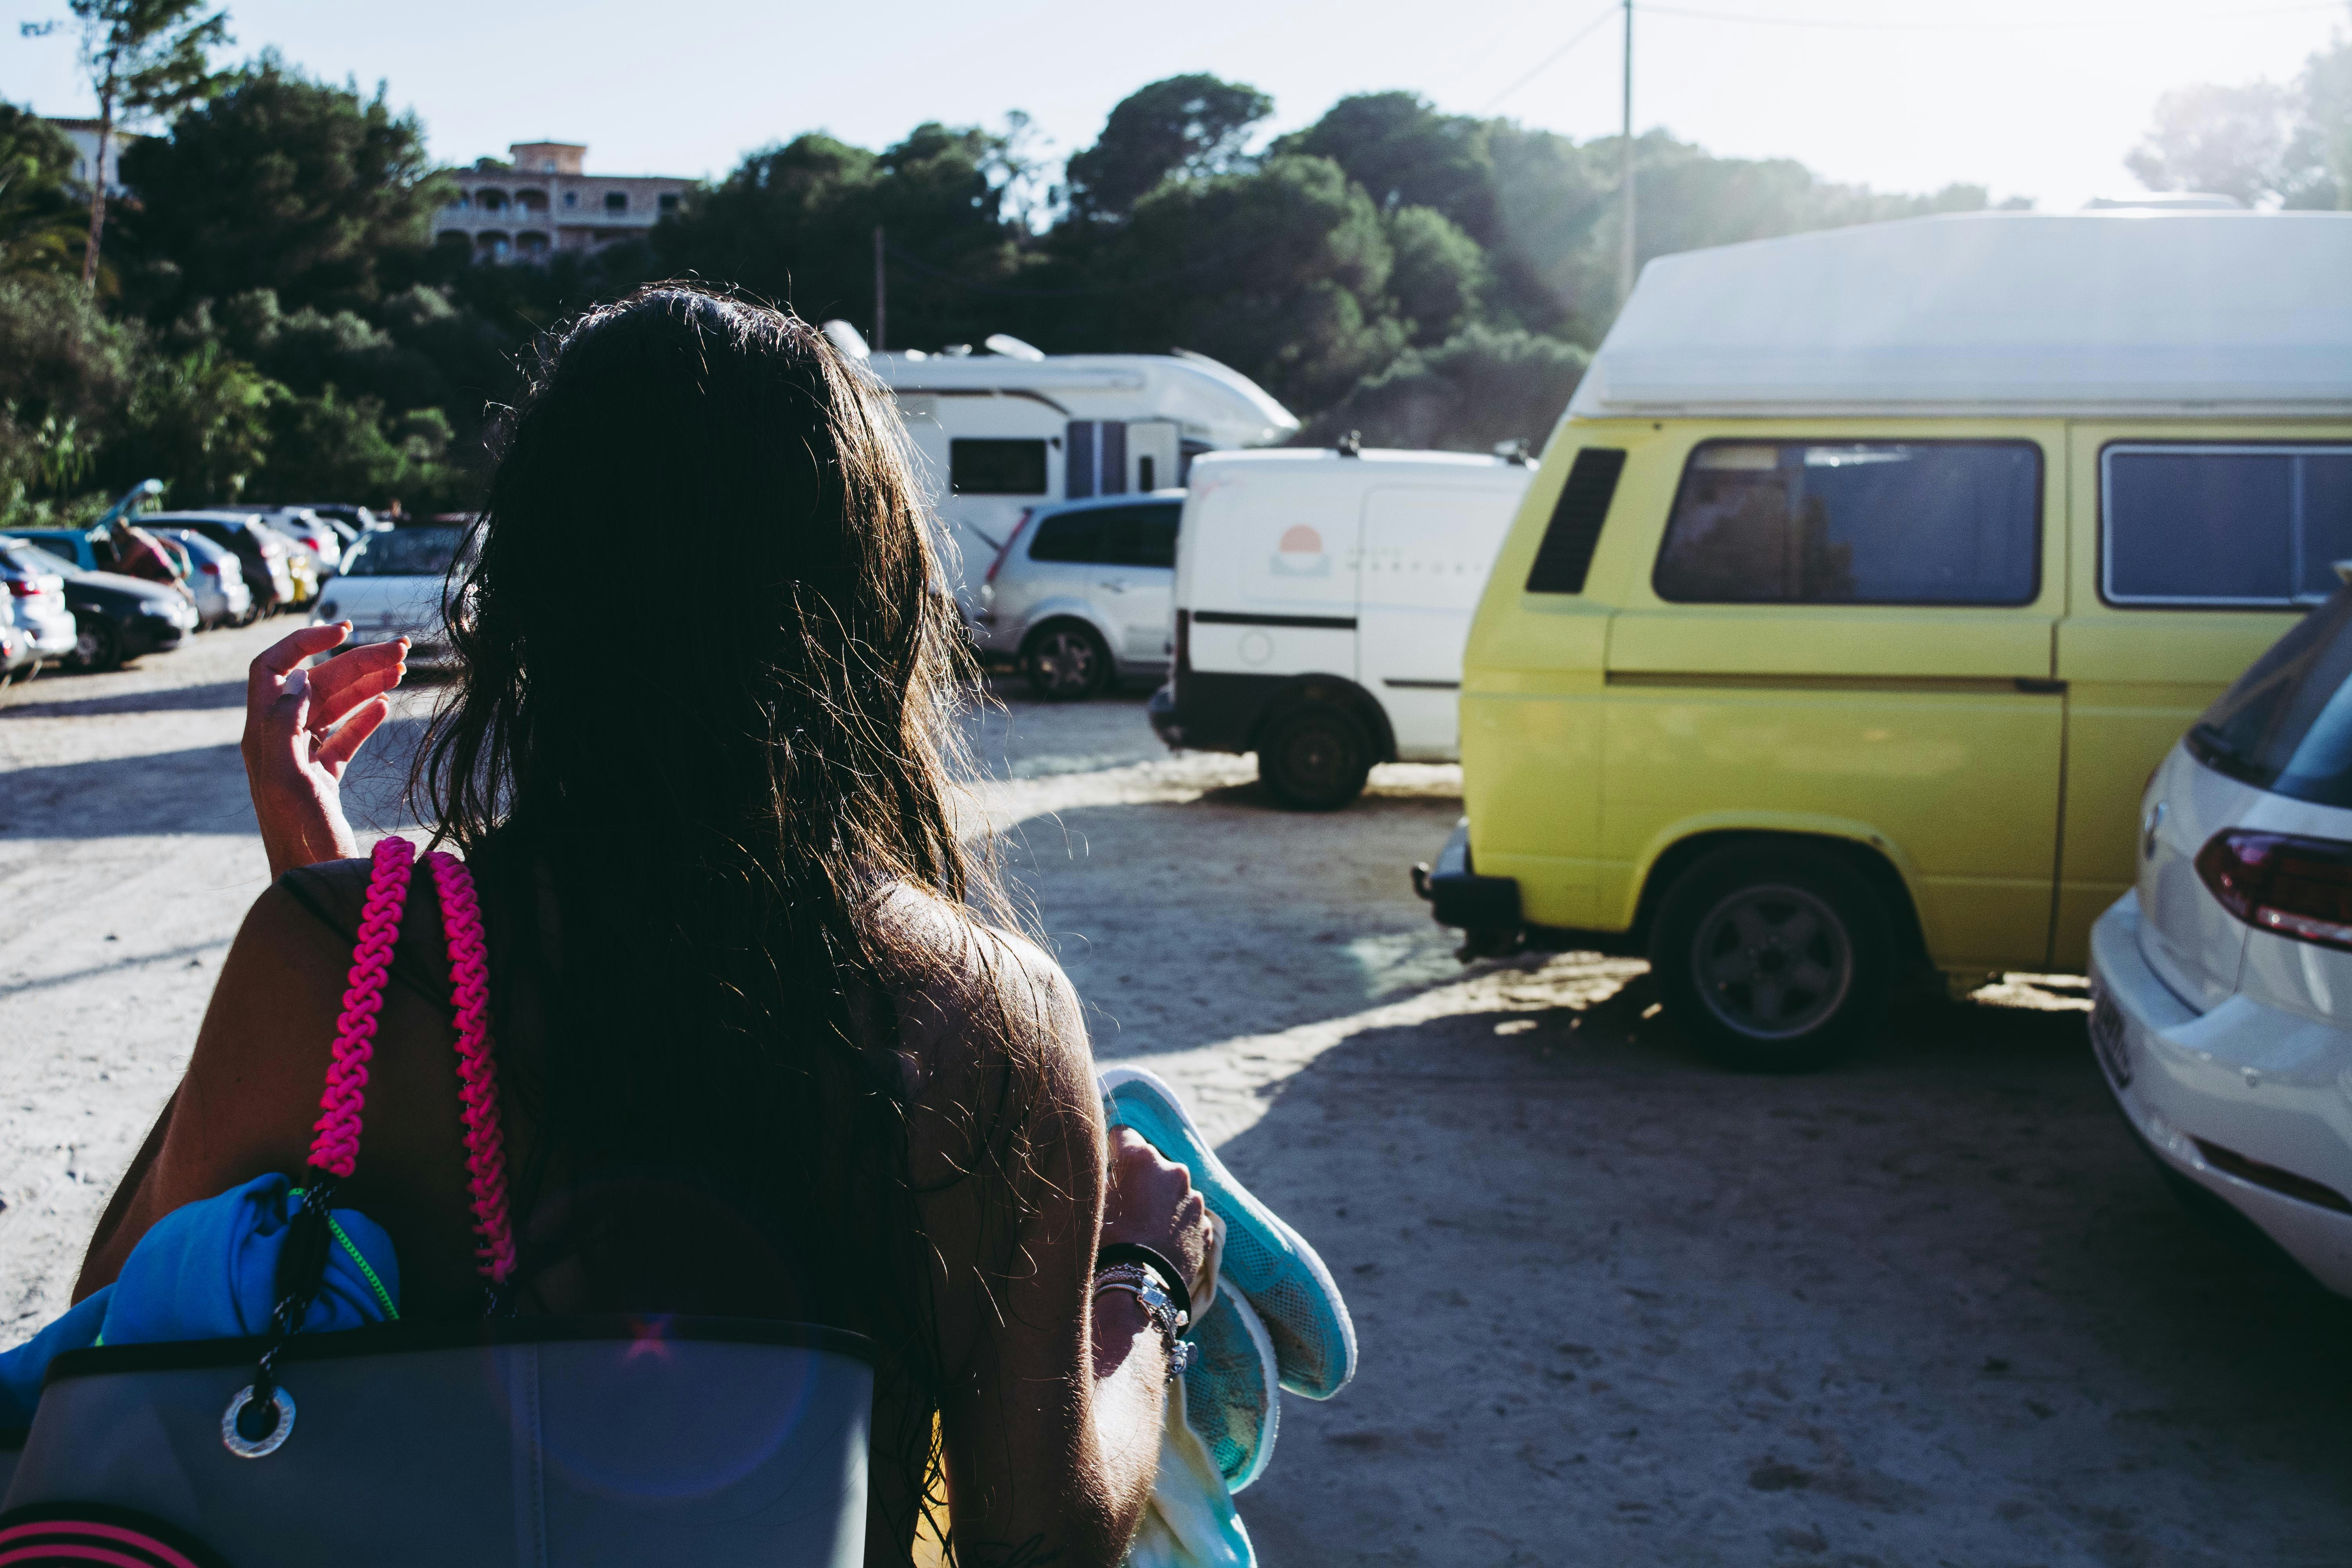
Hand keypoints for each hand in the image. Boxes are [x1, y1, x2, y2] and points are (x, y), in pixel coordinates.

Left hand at [242, 623, 406, 879]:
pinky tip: (386, 706)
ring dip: (365, 684)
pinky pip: (343, 735)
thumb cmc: (300, 838)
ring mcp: (302, 759)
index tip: (343, 629)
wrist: (315, 882)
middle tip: (400, 651)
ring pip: (333, 706)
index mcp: (262, 737)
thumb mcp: (288, 781)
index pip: (271, 669)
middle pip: (314, 684)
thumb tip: (295, 680)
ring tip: (402, 670)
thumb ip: (284, 728)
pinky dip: (364, 716)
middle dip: (354, 662)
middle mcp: (279, 742)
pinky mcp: (324, 776)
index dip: (302, 642)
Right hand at [1099, 1128, 1212, 1305]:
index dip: (1112, 1150)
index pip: (1123, 1135)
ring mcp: (1194, 1200)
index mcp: (1143, 1158)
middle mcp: (1175, 1172)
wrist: (1137, 1291)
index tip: (1107, 1166)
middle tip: (1124, 1204)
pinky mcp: (1205, 1226)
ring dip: (1160, 1201)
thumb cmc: (1107, 1244)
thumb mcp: (1091, 1203)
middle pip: (1152, 1164)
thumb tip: (1102, 1167)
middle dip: (1139, 1177)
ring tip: (1143, 1228)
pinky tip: (1159, 1241)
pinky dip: (1175, 1223)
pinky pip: (1187, 1216)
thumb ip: (1099, 1176)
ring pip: (1172, 1191)